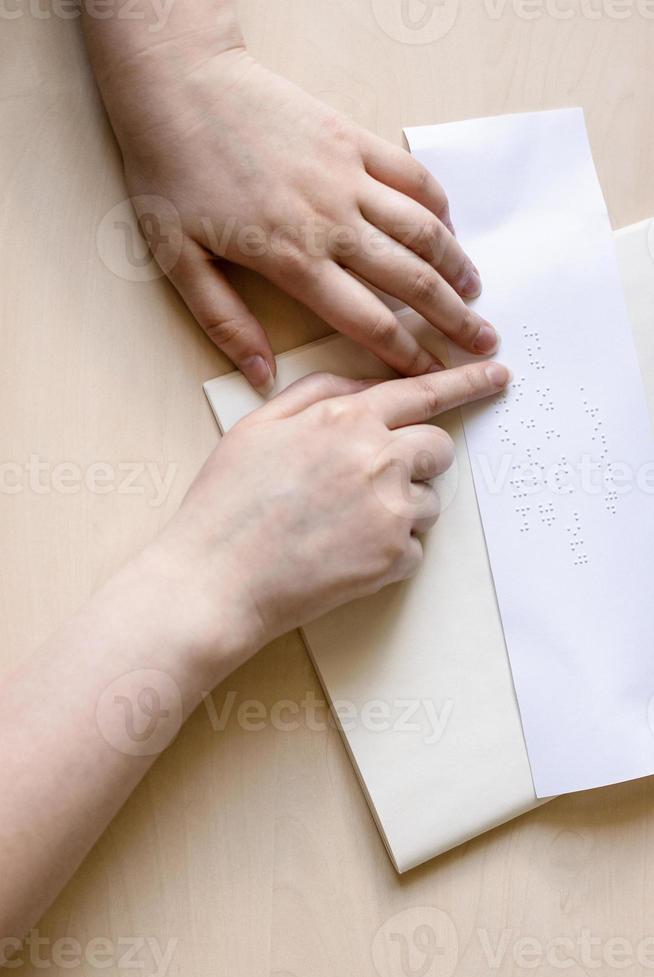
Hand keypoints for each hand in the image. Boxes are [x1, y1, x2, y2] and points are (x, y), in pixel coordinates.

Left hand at [94, 42, 497, 391]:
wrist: (178, 84)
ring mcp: (347, 177)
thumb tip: (260, 375)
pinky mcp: (351, 139)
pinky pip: (410, 175)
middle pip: (411, 281)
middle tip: (484, 342)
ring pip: (421, 229)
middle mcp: (331, 222)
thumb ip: (224, 322)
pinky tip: (448, 225)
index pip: (368, 322)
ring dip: (456, 264)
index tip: (435, 375)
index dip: (409, 356)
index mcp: (292, 260)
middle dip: (453, 318)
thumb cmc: (170, 172)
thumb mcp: (178, 260)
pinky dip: (437, 203)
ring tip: (478, 291)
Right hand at [155, 361, 509, 661]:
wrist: (216, 578)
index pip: (424, 391)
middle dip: (417, 459)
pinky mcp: (394, 556)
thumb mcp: (258, 425)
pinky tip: (341, 555)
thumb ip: (316, 393)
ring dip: (399, 508)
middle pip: (438, 448)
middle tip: (374, 480)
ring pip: (428, 501)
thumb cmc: (228, 502)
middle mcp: (379, 457)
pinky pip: (414, 547)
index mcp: (347, 418)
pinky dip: (388, 551)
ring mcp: (391, 509)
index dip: (466, 382)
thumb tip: (361, 387)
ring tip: (341, 525)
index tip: (497, 376)